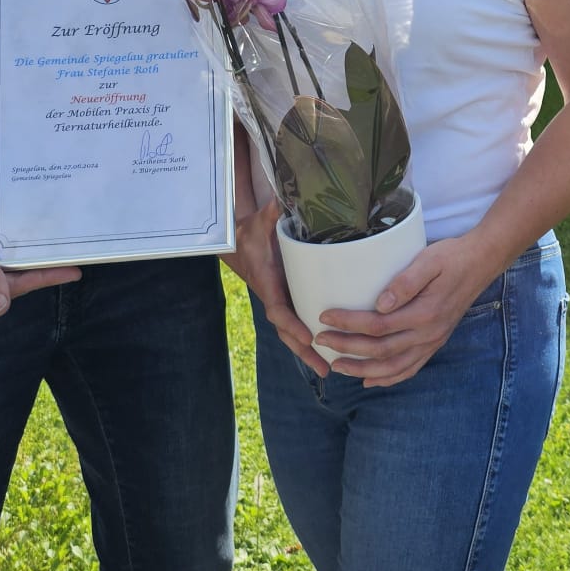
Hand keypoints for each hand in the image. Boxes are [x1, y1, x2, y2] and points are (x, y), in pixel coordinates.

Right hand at [0, 180, 79, 314]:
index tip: (72, 272)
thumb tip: (1, 308)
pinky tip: (33, 243)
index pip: (11, 287)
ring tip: (61, 254)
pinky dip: (14, 250)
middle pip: (11, 281)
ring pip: (6, 269)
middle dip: (39, 270)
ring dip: (29, 260)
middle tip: (75, 262)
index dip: (43, 278)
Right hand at [223, 199, 327, 374]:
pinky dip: (310, 343)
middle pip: (288, 332)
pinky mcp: (289, 304)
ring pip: (293, 335)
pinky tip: (329, 356)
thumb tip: (282, 200)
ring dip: (309, 353)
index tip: (309, 337)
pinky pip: (298, 327)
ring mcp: (282, 304)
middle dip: (305, 351)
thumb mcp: (259, 222)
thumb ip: (271, 213)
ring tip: (330, 370)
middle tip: (326, 367)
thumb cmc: (251, 234)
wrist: (240, 245)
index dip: (293, 325)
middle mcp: (275, 299)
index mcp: (269, 284)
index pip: (280, 311)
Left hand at [318, 237, 494, 387]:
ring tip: (337, 366)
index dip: (348, 324)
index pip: (378, 325)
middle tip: (320, 341)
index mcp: (425, 313)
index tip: (324, 317)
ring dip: (362, 370)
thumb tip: (381, 303)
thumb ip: (405, 282)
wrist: (481, 262)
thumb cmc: (451, 256)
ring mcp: (433, 341)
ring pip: (393, 367)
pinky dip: (388, 378)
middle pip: (380, 350)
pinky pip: (410, 368)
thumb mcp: (428, 260)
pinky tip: (370, 381)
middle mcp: (429, 333)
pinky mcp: (435, 342)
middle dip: (347, 348)